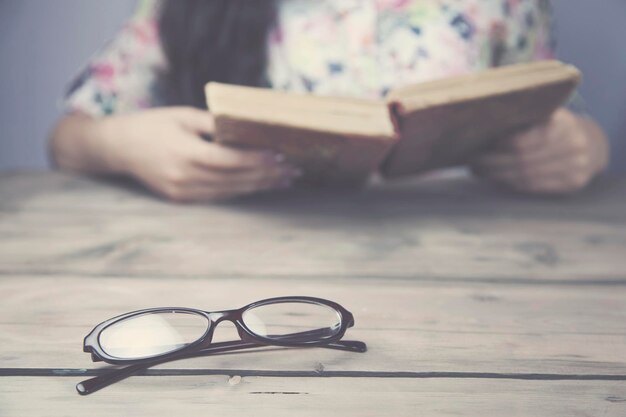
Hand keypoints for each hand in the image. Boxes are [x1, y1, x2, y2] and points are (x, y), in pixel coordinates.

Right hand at [99, 107, 299, 201]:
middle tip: (293, 171)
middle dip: (267, 175)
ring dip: (259, 186)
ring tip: (283, 181)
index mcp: (186, 154)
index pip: (231, 160)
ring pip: (230, 191)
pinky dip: (240, 191)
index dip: (258, 160)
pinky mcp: (181, 199)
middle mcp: (185, 178)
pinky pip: (218, 197)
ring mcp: (183, 192)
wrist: (117, 147)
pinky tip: (258, 186)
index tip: (281, 155)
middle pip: (235, 179)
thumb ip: (214, 122)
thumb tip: (246, 126)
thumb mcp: (182, 115)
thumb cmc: (151, 125)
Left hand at [471, 109, 608, 193]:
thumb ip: (520, 119)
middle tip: (472, 162)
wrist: (593, 145)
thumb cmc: (555, 127)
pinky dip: (512, 184)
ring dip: (497, 176)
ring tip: (479, 171)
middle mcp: (573, 144)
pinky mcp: (573, 183)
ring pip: (526, 176)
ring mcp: (576, 166)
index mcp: (562, 123)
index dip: (496, 147)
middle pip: (521, 161)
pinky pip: (535, 187)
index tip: (477, 147)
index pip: (520, 142)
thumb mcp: (543, 115)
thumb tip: (480, 129)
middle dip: (492, 163)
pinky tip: (497, 179)